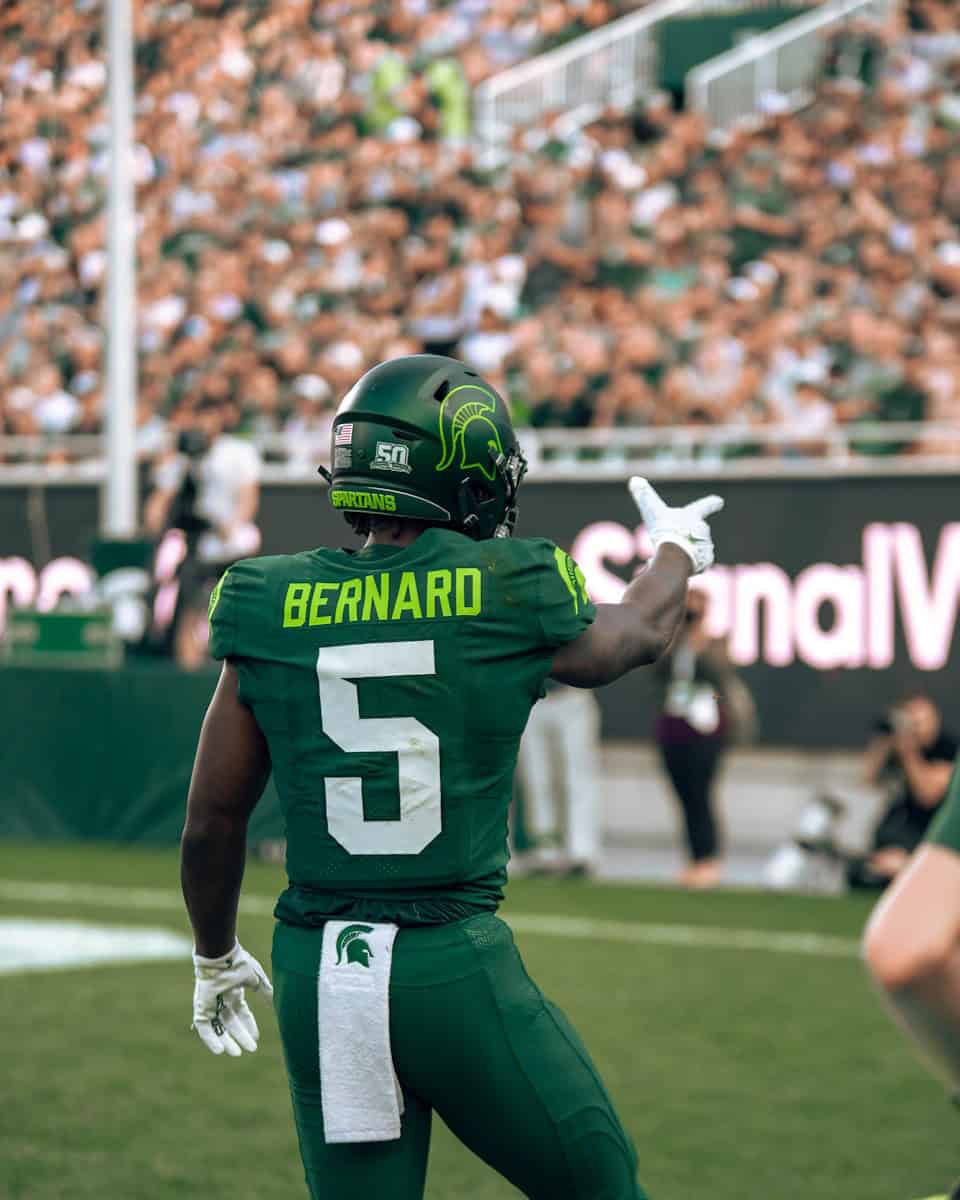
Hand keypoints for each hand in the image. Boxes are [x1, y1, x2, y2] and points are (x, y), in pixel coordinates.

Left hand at [192, 941, 272, 1056]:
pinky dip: (210, 1039)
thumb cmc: (239, 963)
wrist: (222, 955)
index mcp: (234, 992)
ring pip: (218, 1027)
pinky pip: (204, 1027)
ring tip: (236, 1054)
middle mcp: (222, 1000)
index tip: (256, 1037)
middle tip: (251, 1050)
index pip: (241, 1013)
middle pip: (231, 1023)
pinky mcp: (201, 1007)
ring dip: (227, 1041)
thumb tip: (276, 1003)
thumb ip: (265, 991)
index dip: (249, 1025)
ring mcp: (211, 1004)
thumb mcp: (256, 979)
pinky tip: (220, 1050)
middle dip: (241, 1036)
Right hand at [629, 477, 723, 574]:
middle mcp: (703, 530)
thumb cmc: (664, 530)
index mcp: (693, 516)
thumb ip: (644, 495)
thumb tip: (634, 479)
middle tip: (673, 540)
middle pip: (697, 532)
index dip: (712, 503)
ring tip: (670, 555)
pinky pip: (698, 563)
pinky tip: (676, 566)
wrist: (675, 556)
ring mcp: (706, 547)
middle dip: (687, 536)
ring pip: (696, 549)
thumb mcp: (651, 510)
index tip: (720, 501)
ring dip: (686, 552)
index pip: (705, 506)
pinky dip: (688, 565)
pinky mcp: (706, 562)